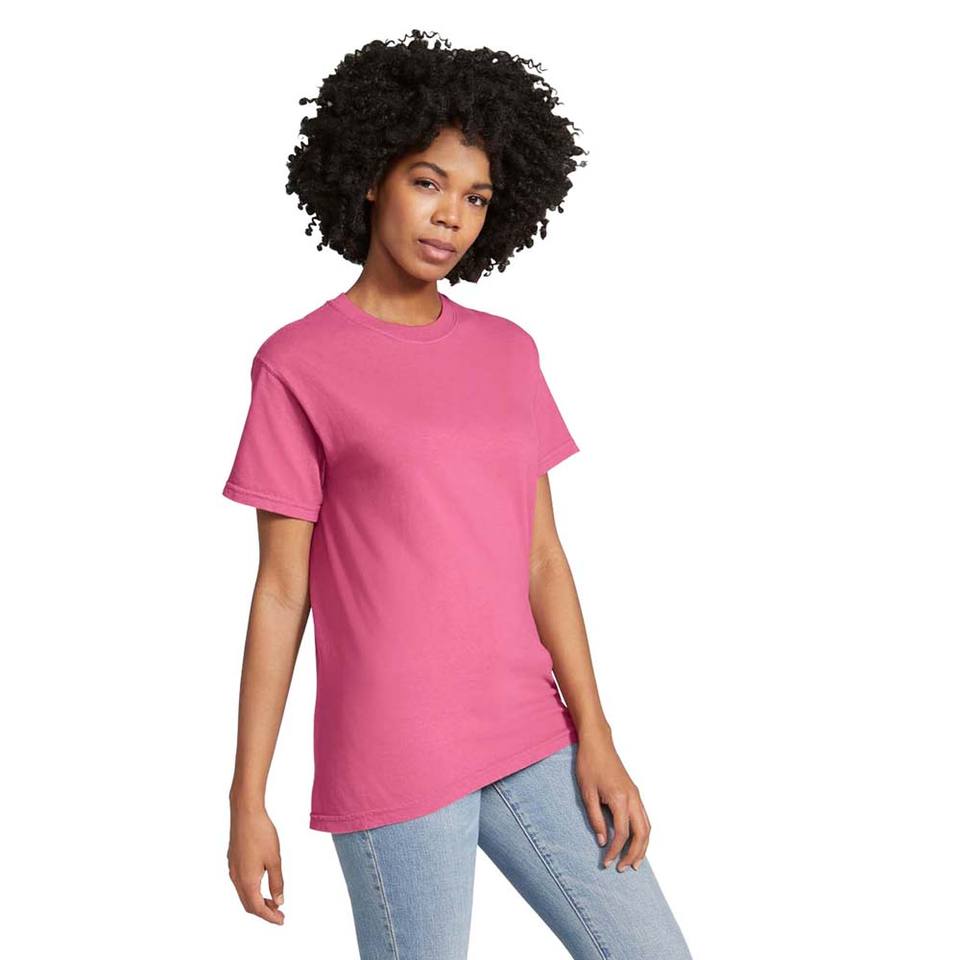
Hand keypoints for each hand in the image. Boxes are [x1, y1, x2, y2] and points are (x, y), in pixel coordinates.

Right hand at [227, 804, 285, 923]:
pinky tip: (262, 884)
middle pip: (248, 904)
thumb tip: (279, 901)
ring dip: (257, 901)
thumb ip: (277, 882)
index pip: (257, 908)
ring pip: (244, 894)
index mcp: (247, 881)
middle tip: (279, 914)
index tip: (282, 920)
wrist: (245, 813)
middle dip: (264, 911)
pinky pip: (241, 884)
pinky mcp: (233, 861)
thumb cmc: (261, 834)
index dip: (270, 917)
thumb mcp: (274, 860)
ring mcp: (233, 869)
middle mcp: (236, 878)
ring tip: (273, 901)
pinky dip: (252, 890)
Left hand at [575, 727, 650, 871]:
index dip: (615, 850)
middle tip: (623, 869)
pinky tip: (636, 842)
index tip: (606, 862)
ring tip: (634, 862)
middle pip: (641, 833)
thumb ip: (595, 819)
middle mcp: (633, 798)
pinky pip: (644, 817)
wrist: (597, 742)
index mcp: (620, 798)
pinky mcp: (634, 792)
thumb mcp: (587, 793)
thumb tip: (603, 841)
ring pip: (647, 826)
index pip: (622, 833)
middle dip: (635, 854)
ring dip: (643, 846)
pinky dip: (643, 833)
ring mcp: (636, 794)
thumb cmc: (589, 765)